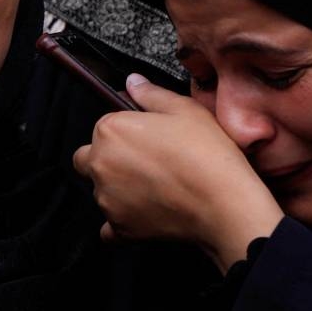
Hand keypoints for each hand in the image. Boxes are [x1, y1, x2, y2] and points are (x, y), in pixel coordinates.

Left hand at [72, 75, 282, 273]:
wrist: (223, 203)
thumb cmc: (206, 153)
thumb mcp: (183, 109)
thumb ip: (150, 94)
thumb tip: (132, 82)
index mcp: (110, 130)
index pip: (102, 126)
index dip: (125, 130)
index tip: (146, 137)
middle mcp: (100, 164)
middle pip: (88, 159)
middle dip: (108, 159)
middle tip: (144, 163)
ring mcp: (107, 199)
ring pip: (100, 191)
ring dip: (116, 189)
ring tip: (154, 187)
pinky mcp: (119, 228)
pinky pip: (109, 227)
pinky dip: (121, 221)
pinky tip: (144, 213)